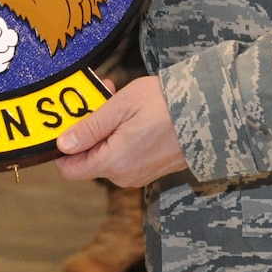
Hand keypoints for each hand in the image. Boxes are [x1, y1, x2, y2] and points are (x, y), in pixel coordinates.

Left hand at [54, 76, 188, 188]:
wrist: (210, 112)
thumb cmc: (166, 104)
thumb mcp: (121, 107)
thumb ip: (89, 128)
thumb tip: (61, 145)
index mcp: (113, 163)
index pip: (69, 169)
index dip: (63, 146)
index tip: (71, 119)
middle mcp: (124, 176)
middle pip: (87, 158)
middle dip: (88, 128)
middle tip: (101, 95)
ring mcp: (138, 174)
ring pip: (106, 154)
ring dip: (105, 128)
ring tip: (119, 98)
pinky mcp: (149, 169)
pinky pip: (124, 155)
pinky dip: (121, 135)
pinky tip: (134, 113)